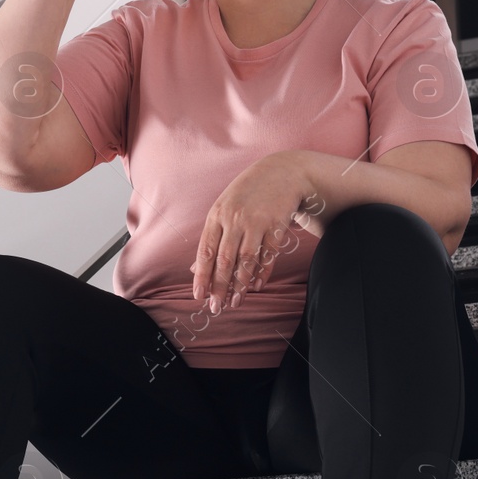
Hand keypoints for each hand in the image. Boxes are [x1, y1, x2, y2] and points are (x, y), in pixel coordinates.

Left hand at [191, 151, 311, 313]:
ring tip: (236, 302)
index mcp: (217, 216)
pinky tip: (256, 286)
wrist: (283, 171)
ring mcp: (257, 222)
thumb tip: (194, 268)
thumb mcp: (223, 209)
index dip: (201, 275)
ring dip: (240, 284)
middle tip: (216, 307)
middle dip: (219, 286)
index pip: (205, 251)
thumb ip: (211, 238)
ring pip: (246, 259)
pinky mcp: (277, 225)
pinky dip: (262, 272)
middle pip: (224, 259)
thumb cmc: (248, 193)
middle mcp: (235, 219)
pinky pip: (268, 254)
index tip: (198, 296)